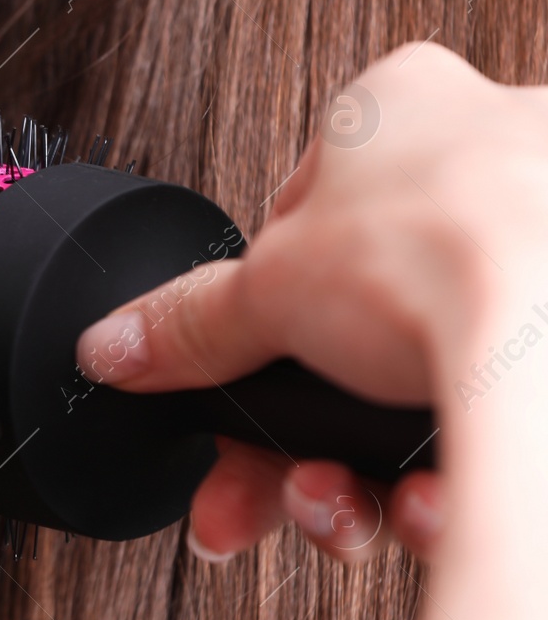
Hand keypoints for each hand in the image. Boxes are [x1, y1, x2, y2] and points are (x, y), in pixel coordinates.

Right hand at [73, 43, 547, 563]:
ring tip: (342, 511)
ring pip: (423, 386)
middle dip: (299, 435)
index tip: (233, 395)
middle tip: (265, 491)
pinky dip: (448, 478)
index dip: (255, 328)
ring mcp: (544, 247)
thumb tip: (114, 345)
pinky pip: (494, 415)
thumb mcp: (269, 291)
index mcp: (402, 108)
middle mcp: (491, 159)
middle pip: (355, 330)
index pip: (296, 230)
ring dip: (362, 475)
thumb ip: (190, 325)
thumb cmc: (456, 251)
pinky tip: (422, 509)